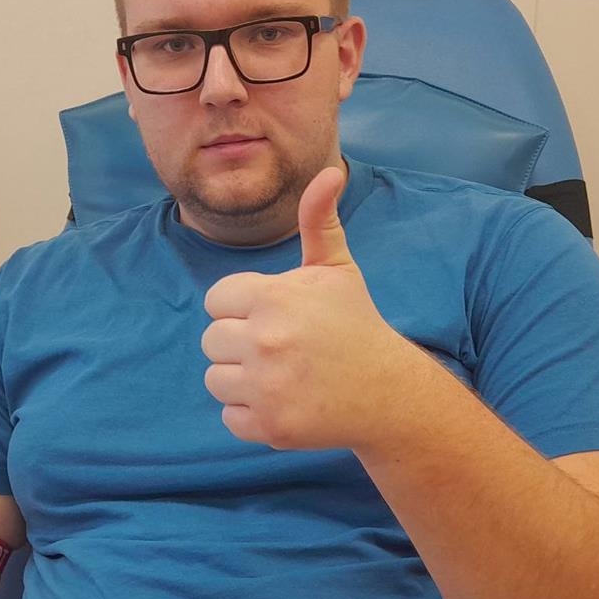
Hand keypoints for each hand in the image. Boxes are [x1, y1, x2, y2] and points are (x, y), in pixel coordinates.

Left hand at [201, 165, 414, 449]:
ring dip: (241, 380)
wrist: (387, 391)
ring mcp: (266, 388)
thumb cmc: (355, 324)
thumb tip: (329, 172)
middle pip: (211, 340)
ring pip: (215, 379)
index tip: (276, 316)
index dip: (243, 307)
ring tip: (281, 374)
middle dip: (240, 343)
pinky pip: (230, 417)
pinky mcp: (269, 426)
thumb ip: (319, 221)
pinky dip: (252, 414)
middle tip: (282, 348)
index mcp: (273, 298)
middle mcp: (265, 341)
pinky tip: (285, 401)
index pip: (217, 300)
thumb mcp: (337, 269)